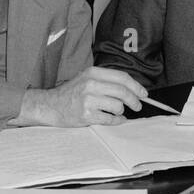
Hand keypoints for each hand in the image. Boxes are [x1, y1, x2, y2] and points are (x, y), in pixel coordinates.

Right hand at [17, 67, 145, 126]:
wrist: (50, 106)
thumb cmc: (71, 93)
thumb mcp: (87, 79)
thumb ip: (107, 81)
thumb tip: (133, 89)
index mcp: (92, 73)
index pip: (122, 77)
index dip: (136, 86)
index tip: (143, 93)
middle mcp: (90, 84)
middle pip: (123, 91)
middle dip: (134, 100)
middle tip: (137, 106)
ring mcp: (88, 100)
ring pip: (118, 106)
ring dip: (121, 111)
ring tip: (117, 112)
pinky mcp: (86, 115)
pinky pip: (110, 119)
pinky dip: (116, 121)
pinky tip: (113, 119)